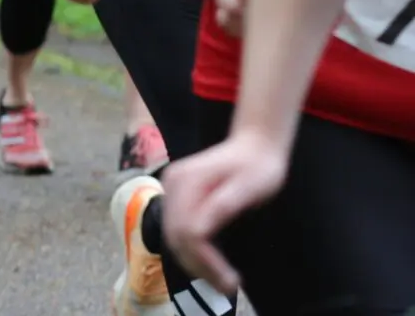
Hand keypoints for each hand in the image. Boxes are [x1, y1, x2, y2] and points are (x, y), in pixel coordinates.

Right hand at [160, 130, 289, 293]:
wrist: (254, 144)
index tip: (230, 279)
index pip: (188, 231)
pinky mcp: (175, 193)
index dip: (206, 260)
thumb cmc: (259, 166)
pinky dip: (189, 249)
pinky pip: (174, 228)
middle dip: (198, 265)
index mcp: (189, 181)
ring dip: (192, 261)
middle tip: (227, 285)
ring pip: (171, 235)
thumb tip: (201, 230)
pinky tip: (208, 259)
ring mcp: (171, 187)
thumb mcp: (251, 187)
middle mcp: (173, 184)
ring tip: (219, 278)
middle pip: (174, 236)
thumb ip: (225, 205)